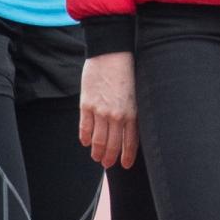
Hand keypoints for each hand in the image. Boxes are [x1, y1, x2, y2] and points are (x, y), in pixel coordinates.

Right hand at [79, 52, 137, 167]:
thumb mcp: (135, 95)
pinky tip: (86, 143)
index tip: (124, 165)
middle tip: (107, 164)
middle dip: (110, 158)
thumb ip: (132, 113)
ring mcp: (100, 111)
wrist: (111, 54)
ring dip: (97, 152)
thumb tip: (129, 131)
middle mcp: (117, 115)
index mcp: (132, 113)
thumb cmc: (126, 73)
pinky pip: (84, 128)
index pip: (130, 142)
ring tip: (96, 157)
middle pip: (112, 145)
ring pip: (98, 140)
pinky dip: (85, 138)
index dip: (127, 156)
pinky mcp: (86, 105)